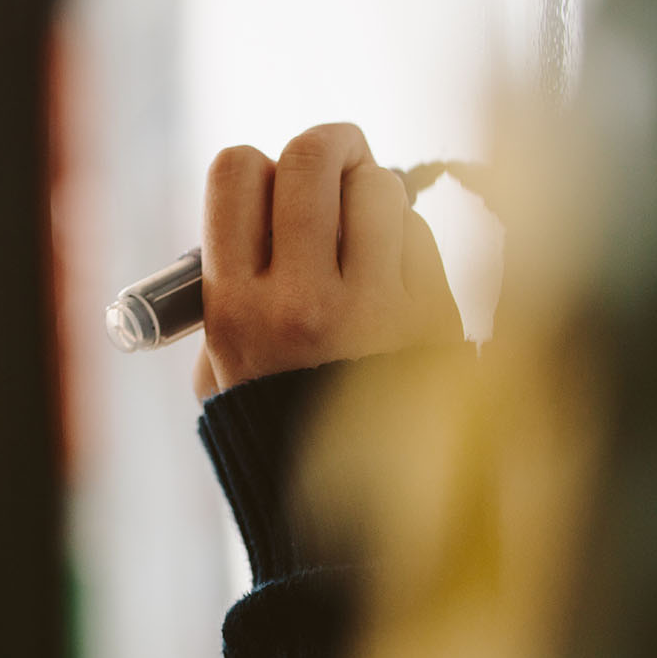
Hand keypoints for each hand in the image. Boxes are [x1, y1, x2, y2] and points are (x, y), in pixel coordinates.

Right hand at [194, 123, 459, 399]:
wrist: (349, 508)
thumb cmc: (278, 421)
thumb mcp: (223, 364)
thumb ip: (232, 282)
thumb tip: (269, 205)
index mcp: (234, 308)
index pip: (236, 172)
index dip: (255, 169)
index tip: (269, 193)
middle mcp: (301, 301)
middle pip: (311, 155)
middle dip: (325, 149)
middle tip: (335, 166)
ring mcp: (373, 307)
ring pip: (377, 184)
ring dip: (371, 193)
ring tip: (365, 234)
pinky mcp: (432, 315)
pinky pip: (419, 232)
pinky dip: (406, 242)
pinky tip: (394, 280)